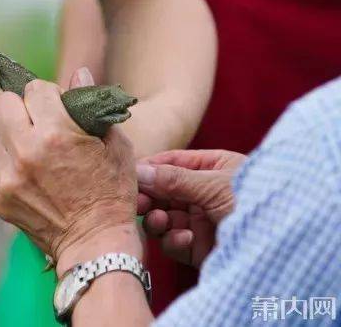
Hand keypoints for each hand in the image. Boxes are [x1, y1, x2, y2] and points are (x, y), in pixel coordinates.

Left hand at [0, 71, 141, 275]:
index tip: (58, 108)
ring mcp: (8, 176)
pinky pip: (0, 166)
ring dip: (16, 136)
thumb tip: (78, 73)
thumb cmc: (113, 192)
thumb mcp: (115, 145)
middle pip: (4, 103)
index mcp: (56, 133)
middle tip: (39, 122)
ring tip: (39, 153)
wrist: (96, 244)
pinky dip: (14, 165)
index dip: (50, 95)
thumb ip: (92, 106)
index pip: (35, 88)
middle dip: (22, 107)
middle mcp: (25, 151)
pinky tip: (35, 178)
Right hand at [136, 149, 245, 267]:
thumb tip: (137, 170)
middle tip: (134, 201)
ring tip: (158, 220)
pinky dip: (174, 239)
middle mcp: (203, 193)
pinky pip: (174, 241)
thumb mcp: (213, 185)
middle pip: (162, 191)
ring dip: (157, 218)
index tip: (128, 173)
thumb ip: (174, 179)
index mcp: (212, 168)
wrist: (282, 246)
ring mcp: (200, 220)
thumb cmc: (256, 202)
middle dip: (148, 196)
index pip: (171, 163)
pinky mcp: (198, 247)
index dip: (149, 167)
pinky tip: (186, 237)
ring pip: (163, 217)